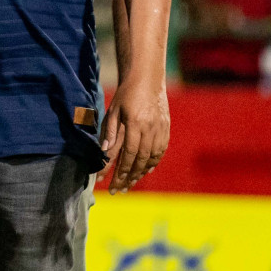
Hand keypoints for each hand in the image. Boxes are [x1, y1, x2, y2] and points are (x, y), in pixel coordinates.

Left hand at [101, 76, 169, 193]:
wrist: (147, 80)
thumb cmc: (126, 94)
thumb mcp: (113, 110)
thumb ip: (110, 131)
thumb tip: (104, 151)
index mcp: (136, 124)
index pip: (128, 154)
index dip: (120, 171)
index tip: (111, 184)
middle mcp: (151, 130)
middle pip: (140, 161)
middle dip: (128, 178)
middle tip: (118, 190)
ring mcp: (160, 130)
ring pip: (151, 159)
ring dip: (140, 174)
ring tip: (129, 184)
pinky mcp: (166, 129)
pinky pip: (160, 152)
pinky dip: (152, 163)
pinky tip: (145, 171)